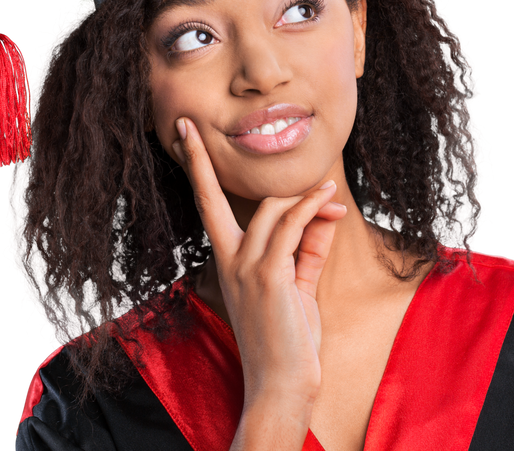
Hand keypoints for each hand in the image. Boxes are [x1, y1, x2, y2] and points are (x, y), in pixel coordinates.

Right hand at [172, 118, 345, 408]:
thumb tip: (323, 211)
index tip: (184, 135)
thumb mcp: (296, 283)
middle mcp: (228, 260)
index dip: (195, 168)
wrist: (284, 385)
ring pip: (271, 208)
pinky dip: (312, 207)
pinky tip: (329, 200)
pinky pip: (292, 226)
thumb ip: (307, 245)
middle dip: (199, 160)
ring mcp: (245, 267)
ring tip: (330, 195)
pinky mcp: (270, 276)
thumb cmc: (288, 336)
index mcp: (227, 260)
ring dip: (303, 196)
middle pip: (214, 197)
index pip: (205, 205)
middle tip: (197, 129)